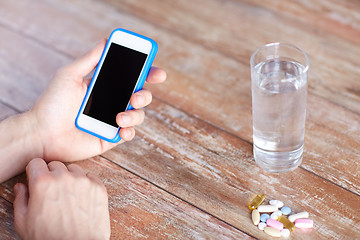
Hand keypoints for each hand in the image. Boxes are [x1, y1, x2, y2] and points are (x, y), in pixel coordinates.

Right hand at [13, 158, 109, 239]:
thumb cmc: (49, 238)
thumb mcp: (24, 222)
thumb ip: (20, 199)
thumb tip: (21, 186)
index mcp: (43, 183)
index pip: (36, 162)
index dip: (35, 172)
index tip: (37, 179)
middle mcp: (64, 178)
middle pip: (56, 165)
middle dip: (52, 175)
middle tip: (53, 191)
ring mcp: (84, 182)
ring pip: (74, 169)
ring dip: (70, 178)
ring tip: (68, 195)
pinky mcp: (99, 188)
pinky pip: (91, 177)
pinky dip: (86, 183)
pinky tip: (81, 198)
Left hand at [29, 39, 165, 161]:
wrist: (42, 133)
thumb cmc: (52, 103)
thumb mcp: (69, 75)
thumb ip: (90, 60)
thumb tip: (105, 41)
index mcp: (105, 86)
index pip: (131, 78)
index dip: (147, 74)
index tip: (157, 73)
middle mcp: (112, 102)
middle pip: (141, 96)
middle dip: (144, 95)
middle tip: (135, 97)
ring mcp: (112, 120)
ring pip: (138, 115)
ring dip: (135, 114)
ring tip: (119, 117)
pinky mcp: (111, 137)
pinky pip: (130, 134)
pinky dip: (129, 131)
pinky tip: (120, 129)